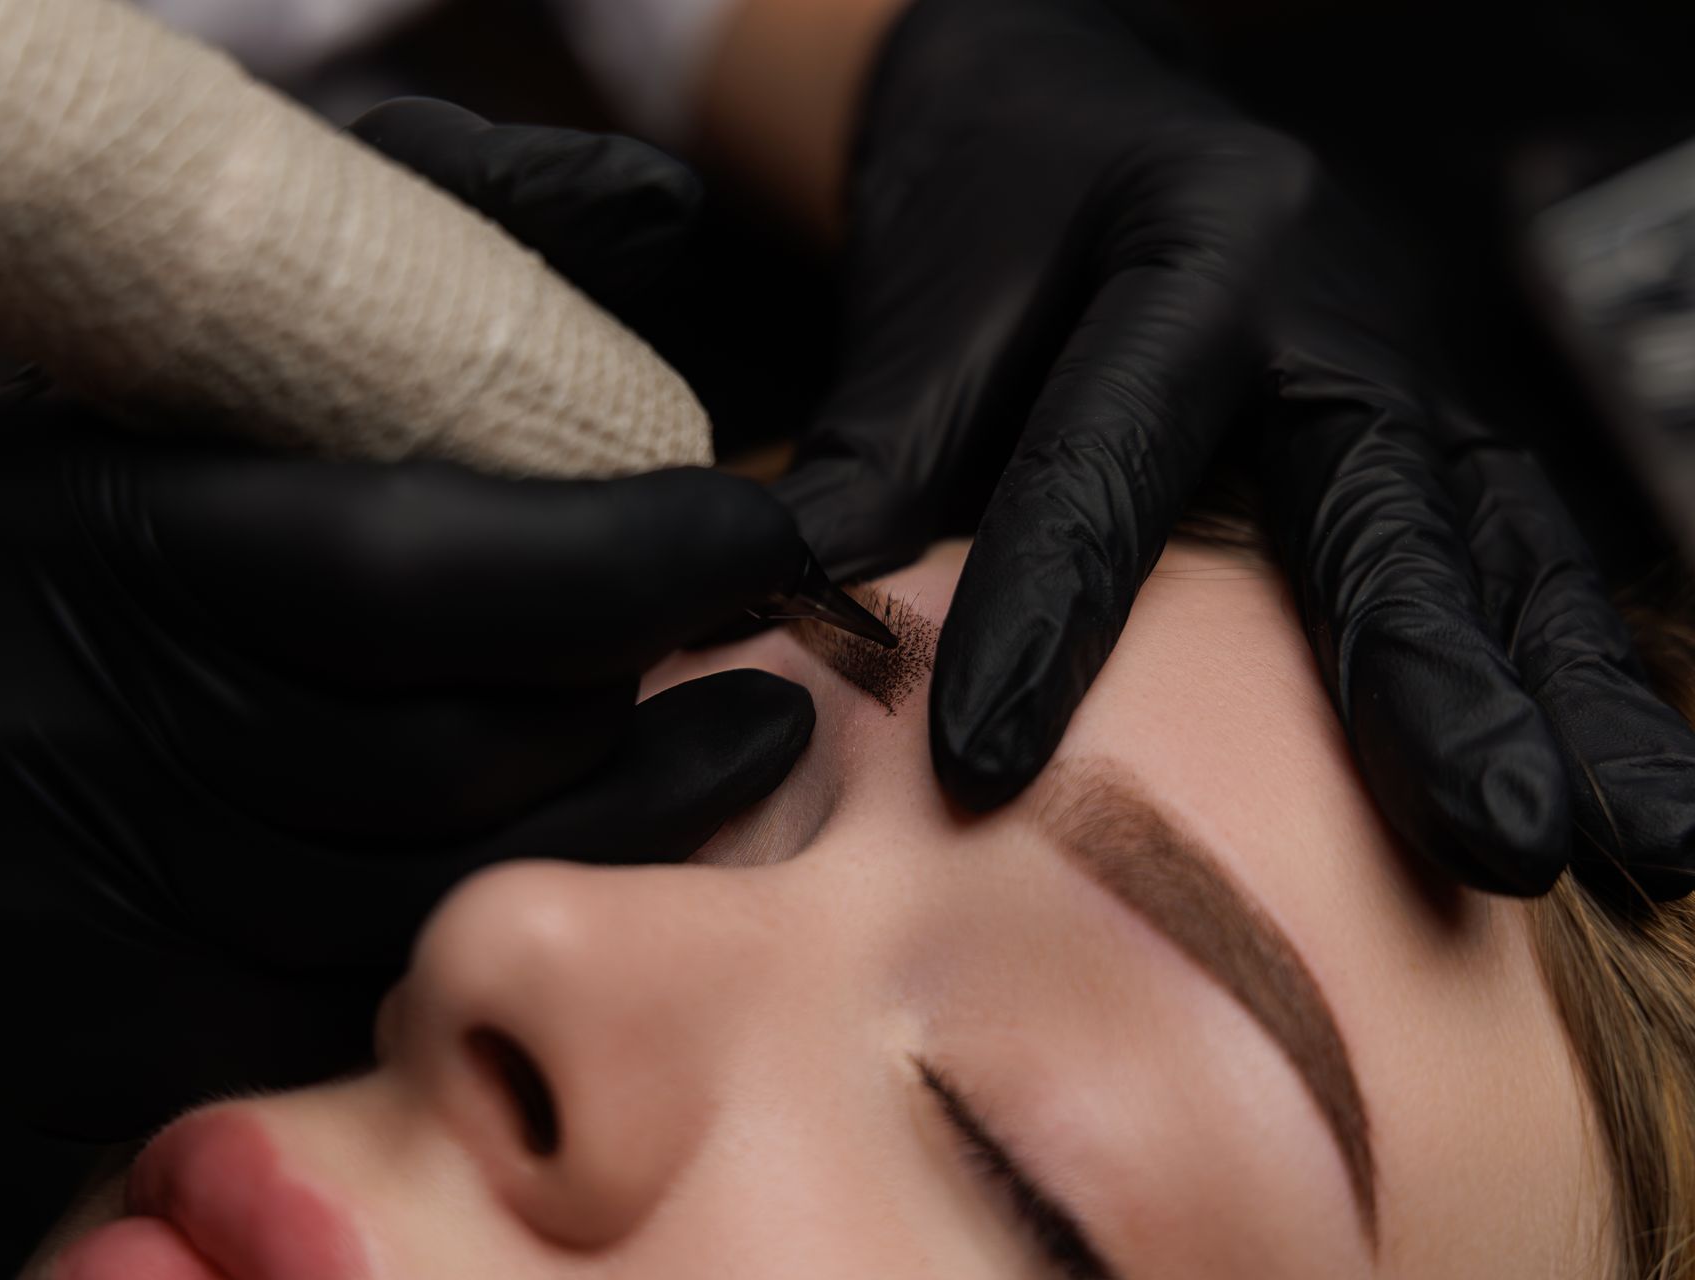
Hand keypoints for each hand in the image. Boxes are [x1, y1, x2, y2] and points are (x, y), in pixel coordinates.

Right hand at [0, 106, 813, 1139]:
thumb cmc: (123, 501)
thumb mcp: (238, 341)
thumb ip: (442, 249)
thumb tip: (659, 202)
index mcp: (91, 526)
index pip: (401, 574)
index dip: (616, 567)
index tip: (756, 537)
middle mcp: (54, 725)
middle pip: (435, 764)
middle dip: (631, 710)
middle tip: (741, 657)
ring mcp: (73, 904)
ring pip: (427, 902)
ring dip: (613, 826)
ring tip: (720, 750)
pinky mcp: (106, 1029)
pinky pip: (377, 1007)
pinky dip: (507, 927)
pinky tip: (584, 854)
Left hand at [773, 0, 1692, 896]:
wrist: (1081, 91)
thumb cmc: (1000, 198)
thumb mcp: (930, 297)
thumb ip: (882, 454)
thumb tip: (787, 626)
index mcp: (1192, 245)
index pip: (1112, 451)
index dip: (1046, 609)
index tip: (988, 767)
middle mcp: (1337, 311)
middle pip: (1386, 507)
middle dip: (1433, 682)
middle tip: (1492, 839)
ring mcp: (1411, 370)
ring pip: (1506, 543)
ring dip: (1571, 704)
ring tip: (1644, 852)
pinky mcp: (1440, 430)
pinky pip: (1526, 554)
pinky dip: (1577, 675)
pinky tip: (1637, 801)